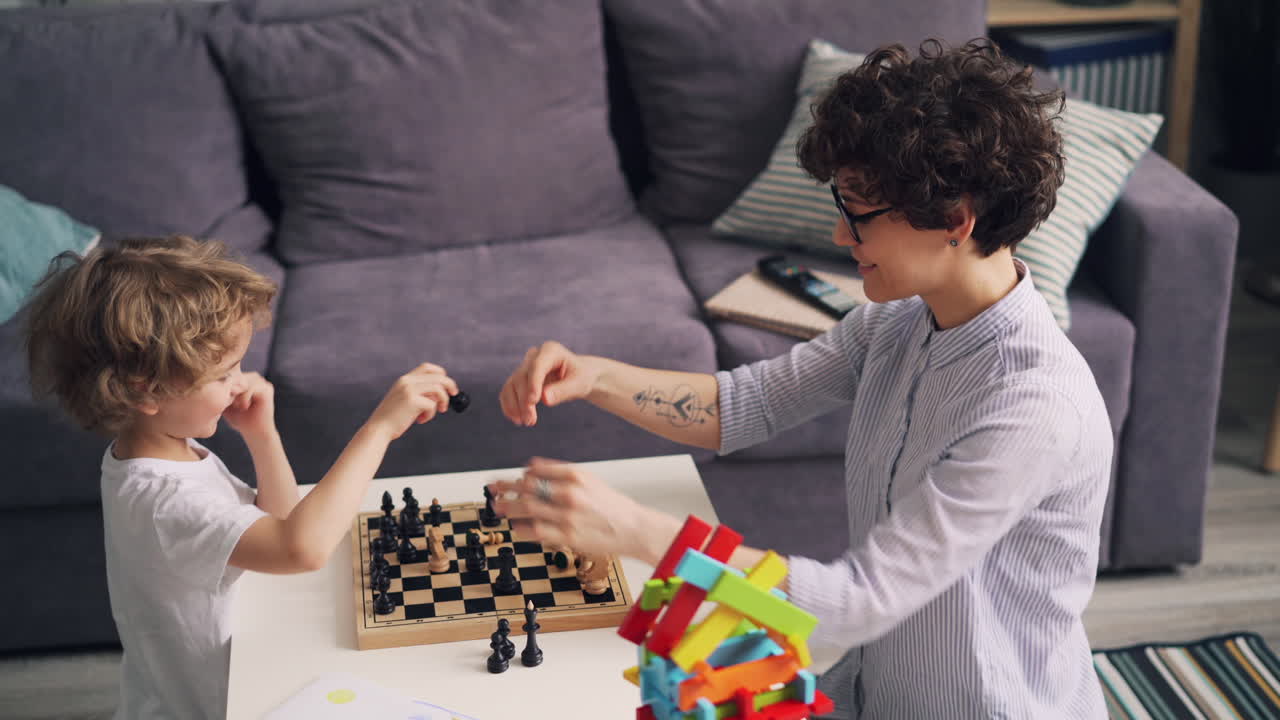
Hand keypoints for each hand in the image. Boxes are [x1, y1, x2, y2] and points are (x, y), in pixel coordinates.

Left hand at [223, 372, 275, 439]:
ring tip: (236, 406)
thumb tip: (208, 383)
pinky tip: (244, 407)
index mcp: (245, 379)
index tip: (222, 399)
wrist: (255, 432)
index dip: (224, 384)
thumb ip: (221, 392)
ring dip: (237, 393)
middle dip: (230, 388)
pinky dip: (244, 397)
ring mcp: (262, 382)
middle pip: (236, 375)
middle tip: (229, 403)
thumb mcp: (226, 403)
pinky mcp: (267, 389)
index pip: (230, 374)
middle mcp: (254, 378)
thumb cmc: (239, 419)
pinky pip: (251, 387)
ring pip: (243, 380)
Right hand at [365, 363, 459, 440]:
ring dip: (443, 401)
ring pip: (438, 389)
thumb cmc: (393, 418)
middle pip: (438, 376)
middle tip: (453, 395)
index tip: (447, 385)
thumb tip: (441, 393)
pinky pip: (432, 404)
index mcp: (404, 379)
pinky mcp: (412, 400)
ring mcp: (409, 390)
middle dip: (450, 385)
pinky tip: (420, 420)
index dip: (441, 374)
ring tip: (438, 411)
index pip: (427, 367)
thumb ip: (420, 393)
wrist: (378, 429)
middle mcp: (407, 381)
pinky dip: (430, 414)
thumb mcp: (406, 400)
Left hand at [489, 457, 648, 557]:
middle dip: (505, 488)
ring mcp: (567, 516)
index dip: (518, 476)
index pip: (535, 471)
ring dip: (507, 507)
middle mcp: (569, 493)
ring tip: (496, 507)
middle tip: (491, 489)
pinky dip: (522, 527)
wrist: (634, 527)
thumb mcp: (588, 478)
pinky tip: (515, 525)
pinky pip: (536, 531)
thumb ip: (559, 471)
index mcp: (574, 475)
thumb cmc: (610, 504)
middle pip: (526, 488)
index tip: (508, 480)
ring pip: (527, 509)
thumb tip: (530, 466)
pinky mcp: (568, 537)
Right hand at [500, 341, 600, 426]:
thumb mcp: (579, 384)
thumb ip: (563, 390)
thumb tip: (545, 399)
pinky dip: (510, 405)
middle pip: (522, 377)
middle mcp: (534, 356)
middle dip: (524, 400)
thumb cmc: (580, 378)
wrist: (577, 377)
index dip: (533, 383)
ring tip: (526, 422)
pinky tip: (516, 418)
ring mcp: (525, 366)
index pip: (537, 366)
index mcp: (551, 350)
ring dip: (515, 405)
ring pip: (512, 384)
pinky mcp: (519, 379)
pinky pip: (508, 391)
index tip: (533, 401)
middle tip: (530, 421)